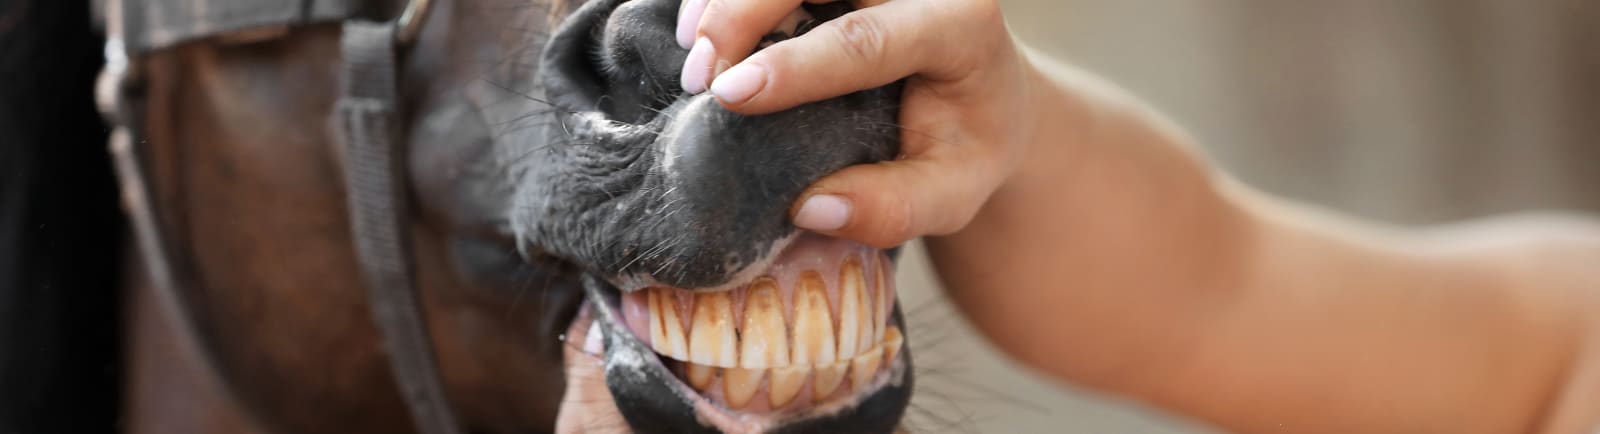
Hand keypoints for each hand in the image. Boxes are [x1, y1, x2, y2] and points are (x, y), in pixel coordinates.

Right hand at [678, 0, 1040, 246]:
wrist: (977, 96)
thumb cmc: (960, 148)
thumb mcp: (950, 195)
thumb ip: (891, 208)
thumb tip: (808, 208)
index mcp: (959, 26)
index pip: (867, 38)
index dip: (795, 64)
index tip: (730, 95)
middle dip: (742, 13)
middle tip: (700, 78)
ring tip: (690, 53)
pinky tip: (697, 26)